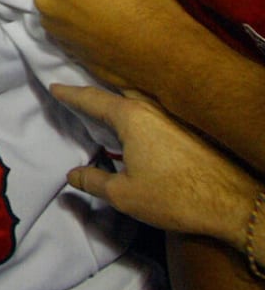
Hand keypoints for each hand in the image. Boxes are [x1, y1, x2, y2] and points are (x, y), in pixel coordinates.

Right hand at [51, 83, 261, 245]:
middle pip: (116, 95)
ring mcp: (175, 115)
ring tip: (105, 107)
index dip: (70, 94)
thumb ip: (93, 182)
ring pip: (139, 101)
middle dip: (95, 94)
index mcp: (131, 116)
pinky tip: (140, 126)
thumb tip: (72, 175)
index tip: (54, 86)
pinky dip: (139, 112)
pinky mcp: (192, 128)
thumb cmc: (174, 196)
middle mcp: (153, 107)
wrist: (234, 203)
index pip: (92, 100)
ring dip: (119, 102)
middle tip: (77, 94)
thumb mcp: (124, 195)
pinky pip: (155, 112)